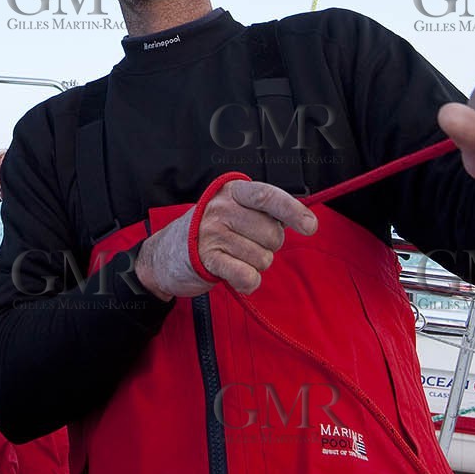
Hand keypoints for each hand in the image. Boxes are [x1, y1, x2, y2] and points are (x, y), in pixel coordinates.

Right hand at [135, 178, 316, 301]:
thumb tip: (305, 220)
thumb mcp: (231, 209)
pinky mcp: (207, 259)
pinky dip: (248, 282)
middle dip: (268, 246)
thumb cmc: (208, 231)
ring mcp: (213, 233)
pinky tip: (236, 277)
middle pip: (273, 234)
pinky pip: (247, 276)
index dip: (293, 211)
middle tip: (245, 245)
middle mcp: (222, 208)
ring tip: (233, 258)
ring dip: (254, 265)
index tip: (310, 226)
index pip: (268, 196)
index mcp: (232, 191)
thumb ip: (262, 211)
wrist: (163, 255)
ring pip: (263, 259)